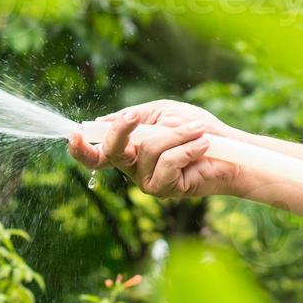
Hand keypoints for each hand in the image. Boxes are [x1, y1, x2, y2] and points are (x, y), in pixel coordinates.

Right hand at [67, 99, 242, 199]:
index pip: (96, 154)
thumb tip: (103, 121)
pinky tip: (202, 144)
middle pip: (111, 152)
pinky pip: (169, 162)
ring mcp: (147, 181)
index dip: (81, 148)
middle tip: (134, 117)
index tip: (74, 134)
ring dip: (177, 134)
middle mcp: (133, 168)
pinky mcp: (166, 189)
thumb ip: (135, 117)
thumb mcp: (163, 113)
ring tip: (198, 131)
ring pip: (149, 150)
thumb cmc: (196, 129)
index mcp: (129, 149)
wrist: (228, 149)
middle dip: (122, 131)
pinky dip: (187, 147)